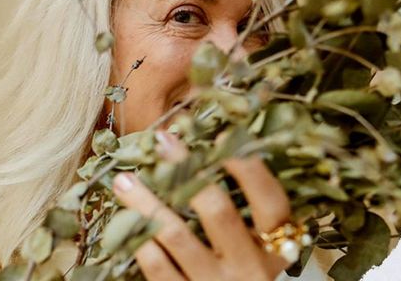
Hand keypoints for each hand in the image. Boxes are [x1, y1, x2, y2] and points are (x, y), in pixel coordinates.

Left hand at [112, 131, 291, 280]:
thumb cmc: (241, 271)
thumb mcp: (258, 246)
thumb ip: (247, 210)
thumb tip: (214, 146)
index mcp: (276, 249)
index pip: (271, 205)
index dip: (251, 171)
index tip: (224, 134)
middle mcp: (250, 269)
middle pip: (219, 213)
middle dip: (187, 170)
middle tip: (162, 140)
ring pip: (177, 236)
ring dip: (146, 202)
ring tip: (124, 178)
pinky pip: (157, 266)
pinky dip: (140, 239)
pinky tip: (126, 220)